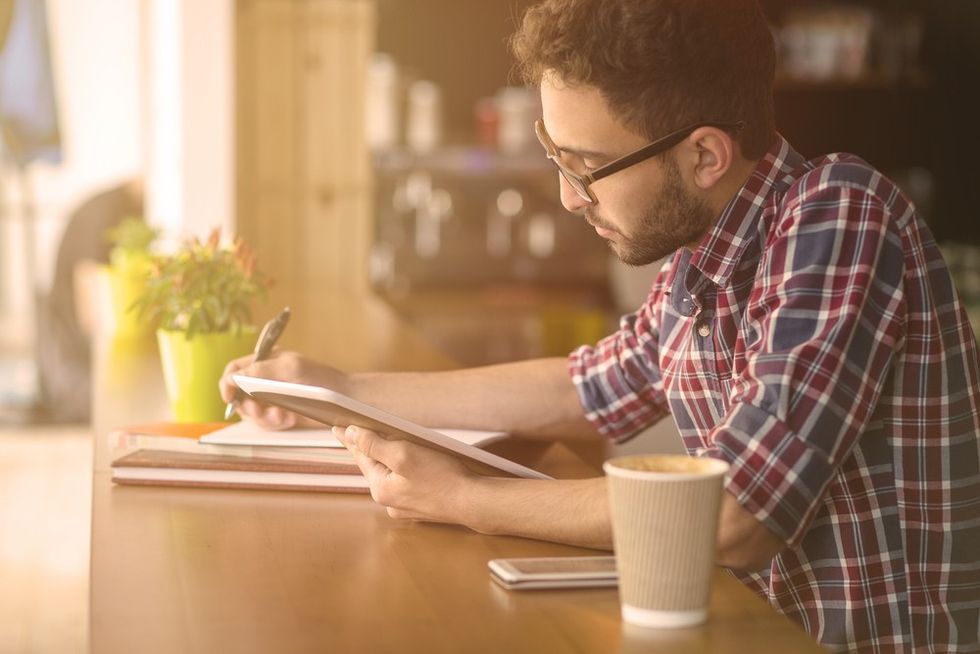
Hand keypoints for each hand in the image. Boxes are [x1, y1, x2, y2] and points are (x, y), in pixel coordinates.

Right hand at [219, 350, 349, 429]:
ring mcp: (273, 397)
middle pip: (238, 395)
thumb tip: (232, 377)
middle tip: (261, 411)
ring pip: (251, 412)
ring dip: (263, 418)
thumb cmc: (322, 380)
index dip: (227, 384)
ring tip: (281, 417)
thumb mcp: (289, 369)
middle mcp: (266, 379)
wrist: (345, 400)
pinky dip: (274, 423)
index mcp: (266, 361)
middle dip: (247, 406)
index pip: (234, 369)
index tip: (230, 398)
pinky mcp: (282, 412)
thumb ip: (258, 371)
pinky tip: (288, 420)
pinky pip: (267, 423)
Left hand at [334, 425, 475, 523]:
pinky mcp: (420, 507)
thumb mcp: (404, 454)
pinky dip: (403, 471)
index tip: (337, 426)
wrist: (473, 502)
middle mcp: (388, 500)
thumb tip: (351, 434)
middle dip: (368, 448)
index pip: (361, 455)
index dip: (350, 437)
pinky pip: (404, 484)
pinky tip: (412, 462)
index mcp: (380, 488)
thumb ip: (374, 444)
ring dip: (387, 459)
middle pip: (375, 466)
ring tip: (383, 442)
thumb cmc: (443, 477)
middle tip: (356, 431)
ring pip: (390, 475)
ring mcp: (404, 507)